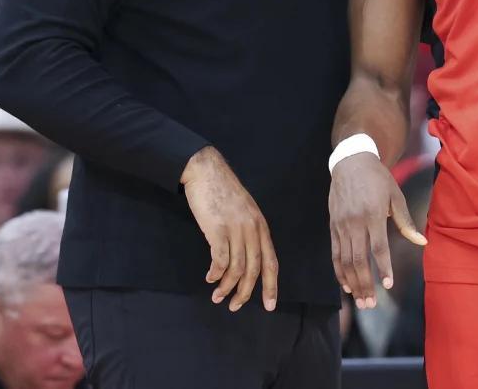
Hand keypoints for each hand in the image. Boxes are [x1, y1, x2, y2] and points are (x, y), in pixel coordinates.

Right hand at [180, 147, 277, 311]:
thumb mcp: (244, 210)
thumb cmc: (223, 191)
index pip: (271, 261)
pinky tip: (210, 279)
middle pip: (255, 269)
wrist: (206, 170)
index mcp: (261, 226)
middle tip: (235, 307)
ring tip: (217, 297)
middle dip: (246, 292)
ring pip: (237, 268)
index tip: (270, 305)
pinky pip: (220, 259)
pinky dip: (216, 274)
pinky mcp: (217, 229)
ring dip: (227, 287)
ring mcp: (236, 228)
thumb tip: (246, 257)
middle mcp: (252, 229)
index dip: (271, 285)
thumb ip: (248, 231)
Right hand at [329, 152, 425, 309]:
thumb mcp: (396, 196)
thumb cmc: (378, 179)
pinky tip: (346, 286)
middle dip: (365, 284)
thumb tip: (422, 243)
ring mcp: (341, 225)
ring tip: (361, 301)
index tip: (388, 285)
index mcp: (373, 214)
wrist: (351, 162)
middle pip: (358, 259)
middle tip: (371, 305)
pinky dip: (339, 271)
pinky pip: (335, 253)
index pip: (378, 248)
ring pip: (345, 260)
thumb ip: (406, 222)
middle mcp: (355, 222)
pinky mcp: (333, 226)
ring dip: (352, 283)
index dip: (383, 268)